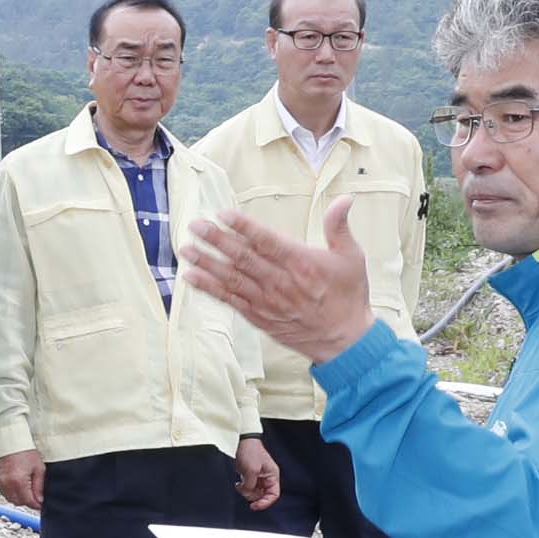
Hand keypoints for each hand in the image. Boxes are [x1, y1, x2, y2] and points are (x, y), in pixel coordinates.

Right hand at [0, 450, 45, 510]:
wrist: (10, 442)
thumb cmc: (26, 452)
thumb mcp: (38, 469)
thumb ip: (39, 487)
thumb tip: (39, 500)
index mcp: (19, 482)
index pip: (28, 501)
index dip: (36, 504)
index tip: (40, 504)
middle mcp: (7, 484)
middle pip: (18, 502)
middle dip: (27, 501)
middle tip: (34, 494)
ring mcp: (0, 483)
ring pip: (10, 499)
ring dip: (19, 497)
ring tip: (25, 488)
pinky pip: (4, 493)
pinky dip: (11, 492)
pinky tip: (17, 485)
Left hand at [181, 198, 379, 362]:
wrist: (344, 339)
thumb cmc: (348, 295)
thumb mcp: (352, 257)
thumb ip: (339, 226)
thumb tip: (344, 198)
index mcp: (302, 263)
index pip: (266, 241)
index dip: (243, 227)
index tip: (222, 214)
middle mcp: (280, 282)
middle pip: (243, 257)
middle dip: (216, 240)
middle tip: (195, 225)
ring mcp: (267, 301)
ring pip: (232, 278)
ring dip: (207, 263)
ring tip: (186, 249)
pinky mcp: (259, 317)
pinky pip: (230, 300)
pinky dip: (210, 289)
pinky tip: (191, 277)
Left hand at [235, 437, 281, 510]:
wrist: (243, 442)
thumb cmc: (250, 452)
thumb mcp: (250, 470)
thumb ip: (250, 485)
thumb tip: (247, 494)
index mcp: (272, 476)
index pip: (273, 495)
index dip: (265, 502)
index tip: (254, 506)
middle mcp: (268, 477)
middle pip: (263, 495)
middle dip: (252, 495)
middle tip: (244, 490)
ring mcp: (259, 477)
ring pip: (254, 492)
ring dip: (246, 491)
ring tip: (239, 484)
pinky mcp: (251, 475)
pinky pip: (249, 487)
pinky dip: (243, 487)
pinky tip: (238, 483)